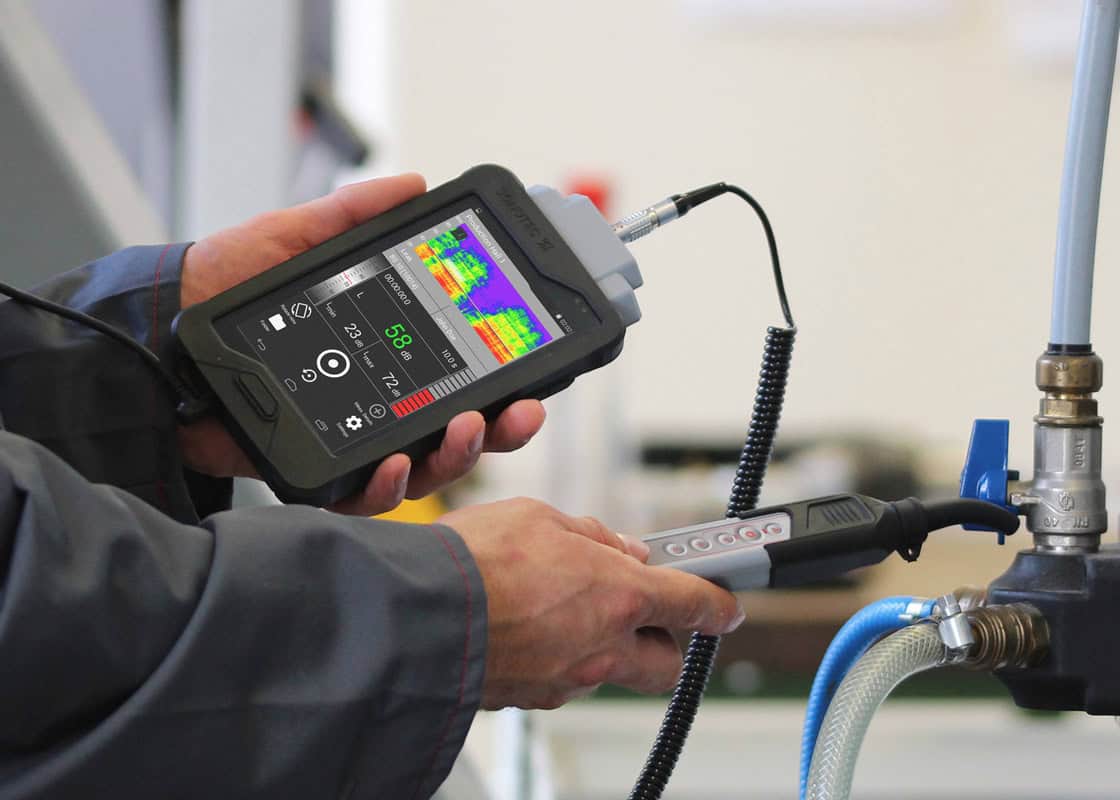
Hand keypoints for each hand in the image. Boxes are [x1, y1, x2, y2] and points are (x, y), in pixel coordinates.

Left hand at [178, 174, 546, 513]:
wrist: (157, 338)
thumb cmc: (221, 290)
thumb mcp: (292, 242)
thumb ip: (350, 217)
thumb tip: (412, 186)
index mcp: (387, 353)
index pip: (463, 372)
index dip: (505, 378)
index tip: (535, 373)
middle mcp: (379, 402)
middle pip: (461, 429)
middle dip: (503, 427)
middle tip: (519, 411)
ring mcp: (350, 440)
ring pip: (425, 469)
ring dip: (458, 455)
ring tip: (464, 428)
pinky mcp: (313, 471)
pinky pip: (362, 495)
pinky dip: (386, 486)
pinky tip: (394, 463)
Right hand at [439, 498, 744, 709]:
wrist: (414, 617)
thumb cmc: (474, 561)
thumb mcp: (540, 518)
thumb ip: (590, 536)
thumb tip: (618, 550)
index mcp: (617, 595)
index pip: (694, 605)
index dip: (719, 603)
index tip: (727, 602)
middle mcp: (601, 648)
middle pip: (665, 663)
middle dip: (664, 639)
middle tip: (641, 609)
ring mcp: (566, 680)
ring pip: (610, 671)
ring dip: (603, 643)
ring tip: (562, 606)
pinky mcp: (531, 698)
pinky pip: (562, 679)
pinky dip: (559, 655)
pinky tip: (528, 626)